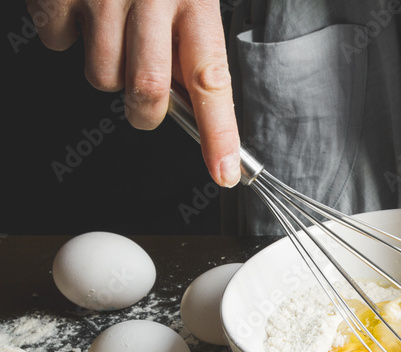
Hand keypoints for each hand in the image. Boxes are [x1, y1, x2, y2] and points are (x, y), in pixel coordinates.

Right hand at [29, 0, 239, 186]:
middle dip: (147, 112)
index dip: (220, 133)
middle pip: (148, 92)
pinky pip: (60, 44)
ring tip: (112, 27)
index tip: (226, 172)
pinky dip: (68, 35)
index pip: (213, 80)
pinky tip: (80, 7)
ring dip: (107, 67)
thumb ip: (191, 37)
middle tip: (148, 100)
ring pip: (102, 76)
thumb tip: (194, 98)